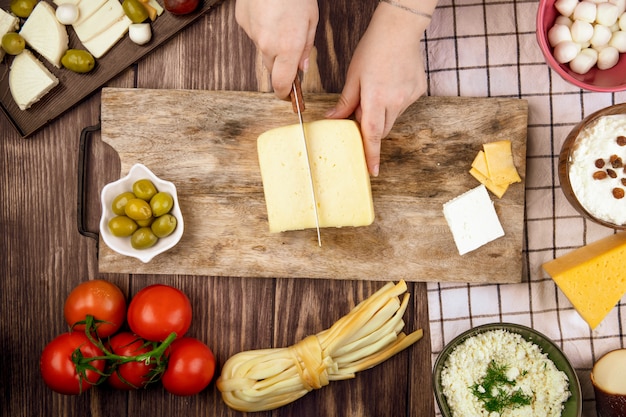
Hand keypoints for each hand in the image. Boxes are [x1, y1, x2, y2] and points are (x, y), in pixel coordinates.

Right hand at [235, 0, 318, 98]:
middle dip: (281, 65)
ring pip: (262, 50)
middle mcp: (267, 45)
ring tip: (281, 23)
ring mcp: (252, 34)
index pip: (281, 85)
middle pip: (272, 68)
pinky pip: (253, 34)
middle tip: (290, 50)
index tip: (288, 96)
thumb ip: (305, 48)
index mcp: (287, 48)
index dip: (285, 94)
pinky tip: (269, 14)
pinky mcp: (242, 22)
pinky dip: (261, 29)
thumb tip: (301, 68)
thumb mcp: (311, 21)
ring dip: (271, 44)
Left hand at [326, 4, 431, 175]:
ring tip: (377, 87)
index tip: (372, 170)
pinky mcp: (418, 91)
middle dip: (371, 127)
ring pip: (392, 117)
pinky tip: (390, 82)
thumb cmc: (373, 49)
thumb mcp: (353, 76)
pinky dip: (393, 101)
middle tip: (362, 108)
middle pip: (381, 129)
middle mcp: (395, 101)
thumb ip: (345, 102)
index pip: (372, 135)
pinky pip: (402, 105)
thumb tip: (333, 120)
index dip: (371, 154)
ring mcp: (409, 97)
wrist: (399, 29)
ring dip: (382, 111)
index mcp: (376, 99)